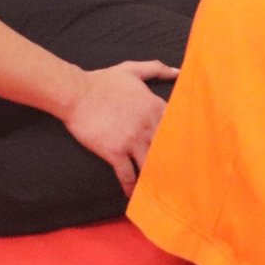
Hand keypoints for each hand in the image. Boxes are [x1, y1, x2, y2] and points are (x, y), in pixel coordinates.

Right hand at [58, 61, 178, 194]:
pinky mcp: (115, 152)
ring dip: (154, 176)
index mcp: (154, 105)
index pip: (176, 126)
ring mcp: (132, 140)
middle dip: (172, 160)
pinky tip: (132, 195)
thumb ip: (157, 68)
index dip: (180, 138)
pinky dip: (131, 186)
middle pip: (166, 147)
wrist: (76, 94)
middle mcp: (147, 124)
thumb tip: (178, 71)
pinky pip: (127, 174)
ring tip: (160, 188)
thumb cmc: (103, 81)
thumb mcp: (132, 70)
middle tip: (180, 175)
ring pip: (149, 163)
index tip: (187, 149)